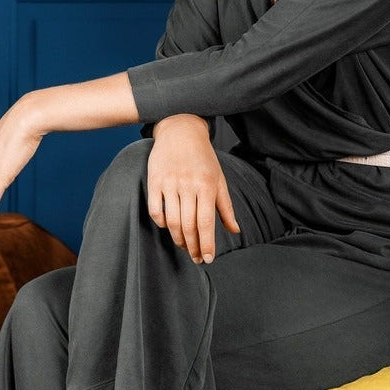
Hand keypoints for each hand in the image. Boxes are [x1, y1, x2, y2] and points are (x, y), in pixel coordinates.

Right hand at [146, 115, 240, 263]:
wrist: (181, 130)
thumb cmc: (203, 158)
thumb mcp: (219, 179)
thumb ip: (225, 207)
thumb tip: (235, 231)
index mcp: (207, 185)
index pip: (206, 222)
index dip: (207, 243)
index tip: (209, 259)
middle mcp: (188, 185)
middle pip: (189, 226)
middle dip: (193, 247)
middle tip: (197, 258)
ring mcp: (170, 183)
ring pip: (173, 221)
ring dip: (179, 239)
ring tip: (185, 246)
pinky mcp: (154, 180)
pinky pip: (156, 210)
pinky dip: (162, 223)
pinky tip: (169, 227)